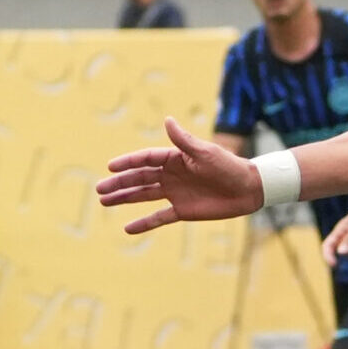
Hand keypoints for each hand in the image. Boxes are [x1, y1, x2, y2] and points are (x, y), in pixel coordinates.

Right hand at [96, 116, 265, 232]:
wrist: (248, 189)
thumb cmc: (229, 166)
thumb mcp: (206, 153)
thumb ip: (184, 140)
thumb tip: (167, 120)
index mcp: (175, 158)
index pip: (145, 159)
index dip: (128, 162)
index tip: (111, 166)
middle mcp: (171, 175)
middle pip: (139, 178)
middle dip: (119, 183)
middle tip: (99, 189)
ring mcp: (175, 193)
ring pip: (143, 195)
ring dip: (124, 198)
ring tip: (104, 201)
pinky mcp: (182, 211)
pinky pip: (159, 218)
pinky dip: (144, 223)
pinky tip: (127, 228)